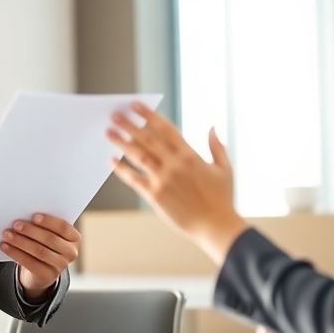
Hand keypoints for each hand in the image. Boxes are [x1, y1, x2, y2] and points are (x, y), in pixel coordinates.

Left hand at [2, 213, 80, 300]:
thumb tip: (23, 215)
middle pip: (50, 239)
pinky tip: (5, 246)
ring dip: (21, 241)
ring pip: (39, 251)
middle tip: (15, 224)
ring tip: (7, 234)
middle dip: (31, 231)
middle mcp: (71, 253)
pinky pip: (30, 263)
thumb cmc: (44, 244)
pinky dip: (15, 253)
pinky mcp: (48, 276)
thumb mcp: (48, 234)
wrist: (42, 270)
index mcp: (74, 238)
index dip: (49, 221)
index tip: (33, 216)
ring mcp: (61, 266)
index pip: (63, 227)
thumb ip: (43, 226)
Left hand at [106, 102, 246, 263]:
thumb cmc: (222, 199)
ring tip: (109, 132)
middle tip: (114, 114)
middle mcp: (174, 164)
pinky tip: (111, 160)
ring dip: (121, 143)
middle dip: (130, 125)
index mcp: (190, 155)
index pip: (165, 129)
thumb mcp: (224, 169)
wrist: (215, 226)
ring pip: (138, 156)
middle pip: (147, 139)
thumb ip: (216, 146)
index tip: (135, 105)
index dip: (149, 115)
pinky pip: (134, 179)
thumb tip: (212, 127)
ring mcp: (163, 180)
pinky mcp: (155, 196)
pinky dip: (122, 169)